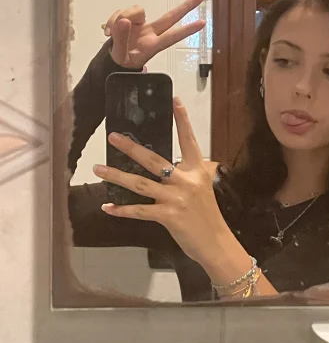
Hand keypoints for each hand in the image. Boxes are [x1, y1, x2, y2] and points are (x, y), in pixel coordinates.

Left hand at [92, 98, 230, 264]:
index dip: (182, 120)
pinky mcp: (169, 216)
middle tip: (113, 136)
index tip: (174, 100)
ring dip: (117, 176)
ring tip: (98, 169)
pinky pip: (140, 211)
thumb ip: (186, 176)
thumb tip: (166, 168)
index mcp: (198, 171)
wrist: (216, 243)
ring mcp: (177, 198)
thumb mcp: (203, 189)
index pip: (188, 141)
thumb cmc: (208, 216)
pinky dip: (122, 210)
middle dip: (131, 147)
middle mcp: (187, 181)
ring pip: (140, 184)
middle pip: (154, 160)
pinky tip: (108, 208)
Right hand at [104, 0, 205, 68]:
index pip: (173, 37)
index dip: (187, 30)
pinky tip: (110, 31)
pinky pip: (122, 11)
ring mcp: (142, 25)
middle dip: (185, 7)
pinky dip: (113, 19)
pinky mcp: (131, 19)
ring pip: (137, 10)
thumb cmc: (122, 61)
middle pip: (170, 17)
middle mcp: (151, 33)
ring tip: (112, 34)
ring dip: (121, 17)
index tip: (202, 24)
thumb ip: (121, 40)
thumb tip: (124, 21)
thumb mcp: (120, 57)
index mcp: (152, 46)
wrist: (113, 60)